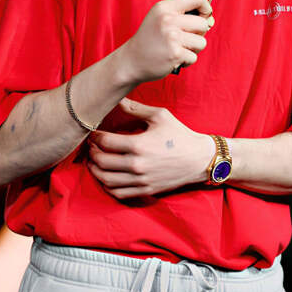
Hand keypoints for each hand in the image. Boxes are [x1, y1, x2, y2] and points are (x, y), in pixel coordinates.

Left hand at [87, 98, 213, 198]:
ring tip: (94, 161)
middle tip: (92, 146)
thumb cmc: (180, 135)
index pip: (105, 142)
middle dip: (92, 152)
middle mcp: (137, 165)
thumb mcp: (160, 116)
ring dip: (95, 170)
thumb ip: (135, 108)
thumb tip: (116, 98)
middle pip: (101, 161)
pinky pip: (118, 193)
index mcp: (139, 144)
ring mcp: (141, 180)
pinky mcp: (145, 190)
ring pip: (106, 179)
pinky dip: (107, 186)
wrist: (199, 159)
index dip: (95, 137)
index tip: (93, 133)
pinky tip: (106, 176)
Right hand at [120, 0, 213, 85]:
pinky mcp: (175, 53)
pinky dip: (186, 61)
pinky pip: (194, 57)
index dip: (206, 7)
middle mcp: (168, 20)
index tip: (204, 15)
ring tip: (178, 48)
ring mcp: (172, 37)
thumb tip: (209, 19)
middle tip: (184, 38)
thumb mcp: (159, 17)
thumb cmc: (149, 39)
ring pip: (201, 42)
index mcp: (164, 7)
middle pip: (203, 23)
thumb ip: (181, 14)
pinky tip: (174, 58)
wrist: (132, 60)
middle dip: (198, 34)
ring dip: (193, 49)